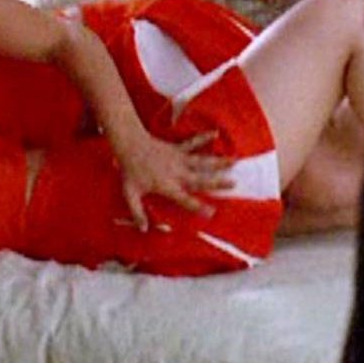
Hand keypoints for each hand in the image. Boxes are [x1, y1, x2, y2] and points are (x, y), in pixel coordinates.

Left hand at [117, 130, 234, 230]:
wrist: (129, 145)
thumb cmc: (130, 171)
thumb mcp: (130, 194)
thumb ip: (137, 212)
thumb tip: (144, 229)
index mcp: (168, 186)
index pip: (185, 200)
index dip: (198, 207)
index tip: (212, 213)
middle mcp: (178, 173)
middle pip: (200, 179)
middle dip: (217, 182)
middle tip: (234, 183)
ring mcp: (179, 159)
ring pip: (202, 161)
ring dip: (218, 161)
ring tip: (234, 161)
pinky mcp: (177, 148)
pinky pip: (193, 143)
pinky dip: (204, 138)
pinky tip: (216, 133)